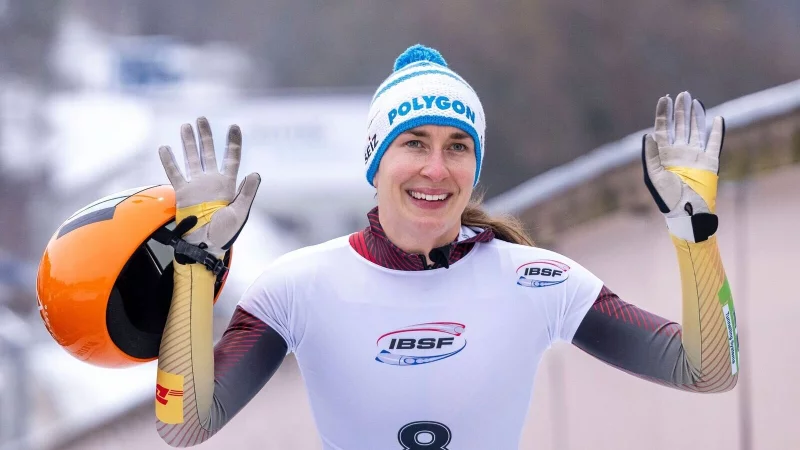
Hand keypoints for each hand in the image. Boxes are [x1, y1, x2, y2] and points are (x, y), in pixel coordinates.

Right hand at [159, 117, 260, 257]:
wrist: (205, 246)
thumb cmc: (225, 233)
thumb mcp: (240, 212)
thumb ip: (247, 192)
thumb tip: (255, 173)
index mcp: (228, 184)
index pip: (232, 158)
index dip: (233, 142)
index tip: (234, 126)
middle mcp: (212, 181)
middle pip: (208, 152)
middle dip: (205, 135)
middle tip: (201, 118)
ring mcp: (196, 186)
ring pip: (191, 158)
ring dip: (188, 142)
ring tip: (185, 126)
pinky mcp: (182, 193)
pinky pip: (174, 173)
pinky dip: (169, 161)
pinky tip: (165, 147)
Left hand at [642, 91, 724, 241]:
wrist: (685, 211)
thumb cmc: (666, 197)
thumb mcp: (652, 175)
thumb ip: (650, 155)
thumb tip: (648, 134)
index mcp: (664, 154)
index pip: (663, 129)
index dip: (663, 114)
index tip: (664, 98)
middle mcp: (679, 152)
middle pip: (680, 126)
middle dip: (680, 110)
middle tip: (682, 94)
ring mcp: (695, 155)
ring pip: (696, 130)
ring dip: (696, 116)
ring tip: (694, 101)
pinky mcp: (710, 161)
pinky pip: (714, 143)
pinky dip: (717, 131)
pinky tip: (718, 118)